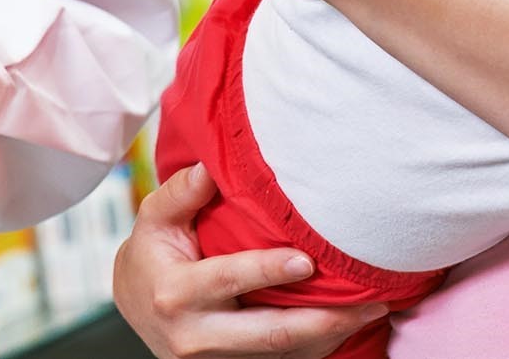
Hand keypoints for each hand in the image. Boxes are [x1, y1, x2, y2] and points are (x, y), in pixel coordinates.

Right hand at [112, 163, 387, 358]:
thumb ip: (181, 194)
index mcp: (175, 293)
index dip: (267, 271)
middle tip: (368, 301)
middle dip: (322, 321)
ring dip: (331, 335)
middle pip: (269, 335)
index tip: (306, 260)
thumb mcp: (154, 218)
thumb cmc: (151, 254)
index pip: (227, 279)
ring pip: (283, 354)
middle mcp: (196, 335)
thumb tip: (212, 167)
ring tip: (372, 310)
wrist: (136, 306)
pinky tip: (346, 323)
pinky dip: (318, 344)